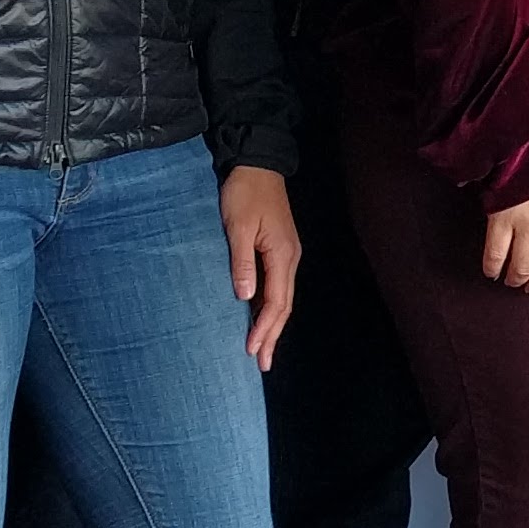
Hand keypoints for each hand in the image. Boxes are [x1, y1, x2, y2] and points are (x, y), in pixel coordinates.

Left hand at [221, 167, 300, 367]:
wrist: (258, 164)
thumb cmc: (244, 193)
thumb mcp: (238, 226)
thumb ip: (242, 262)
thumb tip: (245, 297)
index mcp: (282, 254)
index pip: (276, 301)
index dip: (264, 328)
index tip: (252, 350)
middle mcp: (290, 258)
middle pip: (284, 305)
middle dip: (273, 335)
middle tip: (262, 364)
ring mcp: (288, 254)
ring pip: (283, 298)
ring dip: (273, 324)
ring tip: (264, 349)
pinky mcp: (281, 249)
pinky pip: (279, 286)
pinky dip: (271, 307)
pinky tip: (263, 318)